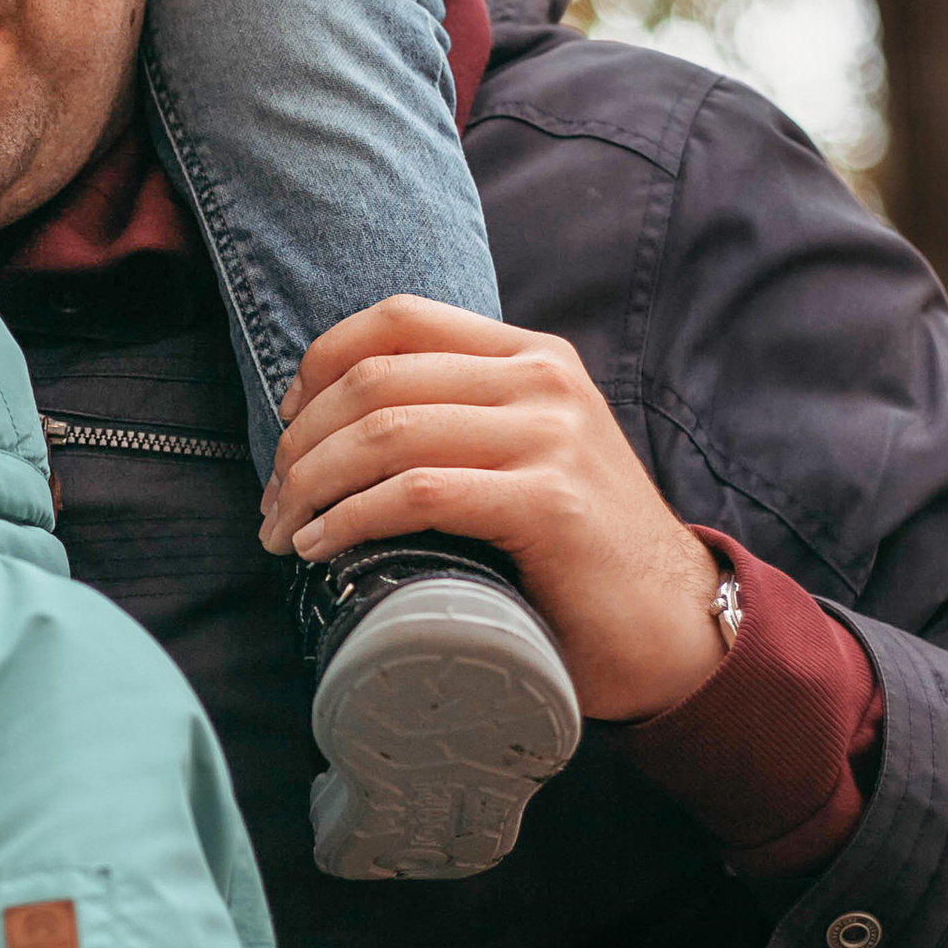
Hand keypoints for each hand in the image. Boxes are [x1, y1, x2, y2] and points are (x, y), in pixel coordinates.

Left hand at [260, 297, 729, 723]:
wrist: (676, 628)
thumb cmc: (581, 556)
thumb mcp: (531, 457)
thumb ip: (466, 423)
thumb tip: (343, 430)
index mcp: (532, 356)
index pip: (399, 318)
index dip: (320, 363)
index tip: (286, 425)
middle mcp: (544, 380)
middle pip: (376, 377)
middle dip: (300, 442)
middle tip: (271, 503)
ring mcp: (551, 437)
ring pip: (386, 432)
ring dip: (310, 484)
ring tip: (282, 532)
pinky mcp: (550, 503)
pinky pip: (418, 492)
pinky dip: (352, 518)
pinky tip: (322, 547)